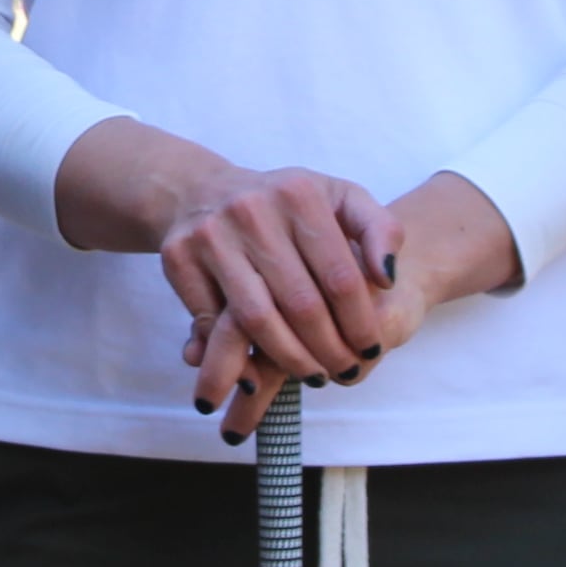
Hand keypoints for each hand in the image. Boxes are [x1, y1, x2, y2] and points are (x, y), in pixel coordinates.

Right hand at [157, 168, 415, 435]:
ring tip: (312, 376)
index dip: (359, 322)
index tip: (371, 350)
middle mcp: (252, 210)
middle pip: (300, 304)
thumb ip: (379, 230)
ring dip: (289, 360)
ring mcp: (211, 234)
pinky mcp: (178, 257)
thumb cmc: (284, 205)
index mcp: (299, 193)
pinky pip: (212, 324)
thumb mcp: (339, 198)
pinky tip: (261, 374)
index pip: (340, 276)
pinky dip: (238, 357)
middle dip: (328, 350)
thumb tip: (387, 277)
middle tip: (343, 372)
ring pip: (256, 320)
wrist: (201, 190)